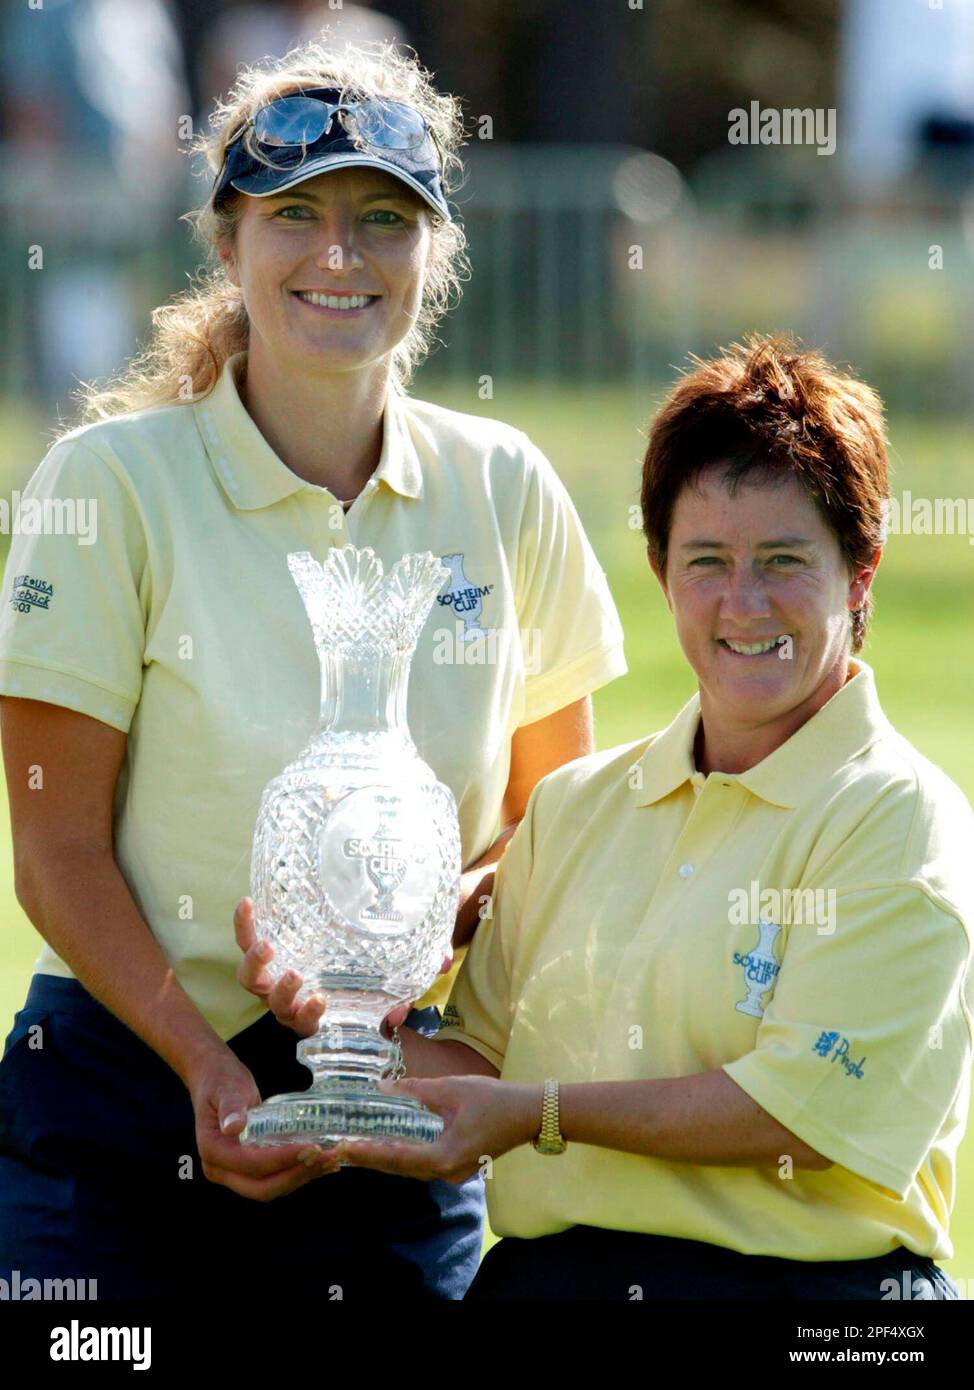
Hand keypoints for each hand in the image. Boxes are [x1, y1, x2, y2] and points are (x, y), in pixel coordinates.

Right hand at [187, 1047, 339, 1199]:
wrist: (215, 1081)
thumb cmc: (221, 1081)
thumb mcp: (227, 1088)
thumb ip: (231, 1106)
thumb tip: (234, 1127)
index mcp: (212, 1150)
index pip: (251, 1164)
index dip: (282, 1159)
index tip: (311, 1148)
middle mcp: (220, 1169)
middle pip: (261, 1187)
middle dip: (296, 1175)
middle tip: (326, 1158)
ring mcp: (233, 1173)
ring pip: (270, 1188)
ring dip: (301, 1177)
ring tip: (330, 1161)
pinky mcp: (249, 1170)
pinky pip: (274, 1180)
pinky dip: (297, 1174)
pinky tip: (320, 1163)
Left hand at [234, 897, 453, 1037]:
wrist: (363, 927)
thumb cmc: (381, 956)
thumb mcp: (404, 961)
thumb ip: (423, 962)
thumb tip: (442, 962)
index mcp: (322, 1008)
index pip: (309, 1021)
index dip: (311, 1014)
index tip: (322, 998)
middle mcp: (295, 996)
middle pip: (275, 1004)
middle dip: (281, 994)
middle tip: (296, 974)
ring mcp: (278, 971)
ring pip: (253, 980)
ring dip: (256, 965)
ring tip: (268, 943)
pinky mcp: (269, 944)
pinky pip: (247, 941)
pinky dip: (245, 926)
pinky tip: (248, 903)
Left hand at [335, 1075, 539, 1183]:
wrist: (530, 1114)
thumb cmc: (495, 1100)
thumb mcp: (452, 1089)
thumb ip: (416, 1089)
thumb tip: (382, 1087)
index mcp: (444, 1157)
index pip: (396, 1158)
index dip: (367, 1153)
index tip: (343, 1149)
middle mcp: (446, 1172)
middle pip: (399, 1168)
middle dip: (369, 1159)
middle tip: (339, 1150)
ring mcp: (453, 1172)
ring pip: (410, 1169)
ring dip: (384, 1159)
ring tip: (356, 1149)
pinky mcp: (457, 1166)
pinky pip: (422, 1165)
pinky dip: (402, 1156)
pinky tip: (387, 1146)